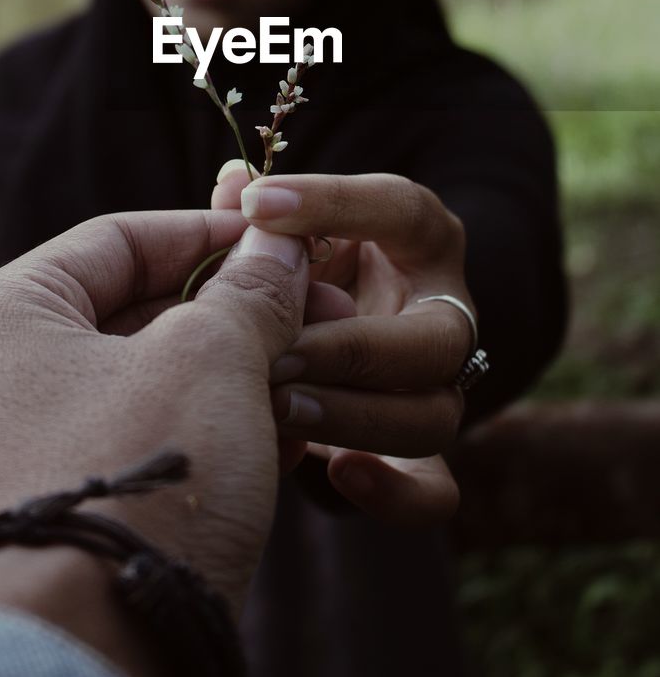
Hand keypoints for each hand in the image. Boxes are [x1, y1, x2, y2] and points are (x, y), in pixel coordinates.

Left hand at [0, 207, 310, 614]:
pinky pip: (146, 441)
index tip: (280, 237)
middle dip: (234, 307)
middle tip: (315, 304)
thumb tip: (280, 244)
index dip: (208, 232)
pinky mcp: (66, 509)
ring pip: (149, 380)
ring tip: (311, 366)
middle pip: (134, 309)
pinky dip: (212, 428)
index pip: (116, 239)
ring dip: (235, 369)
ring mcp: (27, 449)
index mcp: (0, 318)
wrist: (91, 655)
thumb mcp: (210, 360)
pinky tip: (290, 432)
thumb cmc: (138, 482)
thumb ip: (248, 291)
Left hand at [212, 162, 467, 523]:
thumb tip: (235, 184)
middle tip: (275, 348)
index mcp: (416, 240)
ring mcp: (434, 391)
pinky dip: (396, 491)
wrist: (304, 352)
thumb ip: (258, 214)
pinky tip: (338, 472)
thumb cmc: (291, 266)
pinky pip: (435, 491)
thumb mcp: (276, 232)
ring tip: (276, 405)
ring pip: (433, 413)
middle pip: (438, 335)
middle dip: (352, 345)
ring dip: (354, 413)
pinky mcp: (415, 461)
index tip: (255, 205)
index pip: (401, 211)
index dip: (333, 204)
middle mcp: (441, 314)